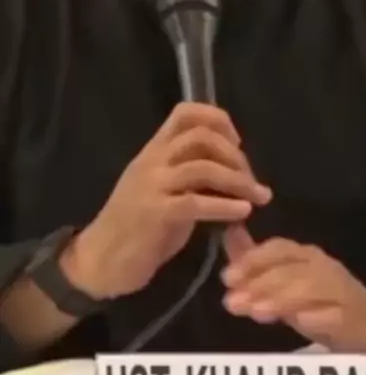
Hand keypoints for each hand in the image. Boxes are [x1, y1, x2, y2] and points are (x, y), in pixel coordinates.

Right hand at [60, 104, 270, 299]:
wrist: (99, 262)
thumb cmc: (135, 228)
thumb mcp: (162, 190)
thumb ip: (188, 174)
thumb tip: (230, 169)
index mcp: (154, 151)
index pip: (185, 112)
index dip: (217, 119)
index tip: (237, 142)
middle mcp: (152, 161)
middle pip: (201, 136)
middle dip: (235, 155)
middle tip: (252, 179)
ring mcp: (151, 186)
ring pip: (202, 167)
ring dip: (238, 180)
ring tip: (258, 197)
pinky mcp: (155, 214)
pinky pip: (196, 203)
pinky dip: (225, 206)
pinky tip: (243, 213)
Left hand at [221, 226, 365, 351]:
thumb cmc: (325, 303)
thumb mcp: (287, 284)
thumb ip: (258, 263)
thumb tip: (228, 233)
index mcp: (305, 256)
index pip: (277, 248)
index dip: (252, 260)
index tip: (226, 278)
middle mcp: (322, 267)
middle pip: (289, 268)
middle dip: (258, 283)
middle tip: (231, 302)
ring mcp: (340, 290)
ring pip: (310, 288)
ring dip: (281, 298)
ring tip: (257, 312)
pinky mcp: (354, 316)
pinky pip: (336, 313)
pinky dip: (319, 316)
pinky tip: (301, 322)